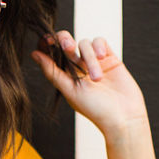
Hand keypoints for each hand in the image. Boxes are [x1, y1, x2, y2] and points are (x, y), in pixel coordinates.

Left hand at [31, 31, 148, 139]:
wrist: (124, 117)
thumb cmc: (96, 110)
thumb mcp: (71, 91)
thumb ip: (53, 72)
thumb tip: (34, 55)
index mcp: (65, 77)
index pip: (52, 55)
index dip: (48, 45)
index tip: (46, 40)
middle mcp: (78, 68)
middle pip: (66, 43)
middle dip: (65, 41)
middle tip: (68, 47)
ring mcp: (94, 62)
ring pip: (85, 44)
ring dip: (89, 57)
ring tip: (97, 78)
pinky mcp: (110, 58)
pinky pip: (100, 42)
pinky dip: (99, 47)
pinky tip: (102, 58)